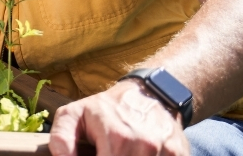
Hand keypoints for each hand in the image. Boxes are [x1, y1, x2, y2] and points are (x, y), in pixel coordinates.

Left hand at [50, 80, 188, 155]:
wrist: (147, 94)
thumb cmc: (105, 109)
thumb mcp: (74, 114)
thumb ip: (62, 138)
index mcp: (116, 137)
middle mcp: (144, 145)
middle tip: (107, 151)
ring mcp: (165, 150)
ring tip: (120, 151)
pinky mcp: (180, 154)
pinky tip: (138, 153)